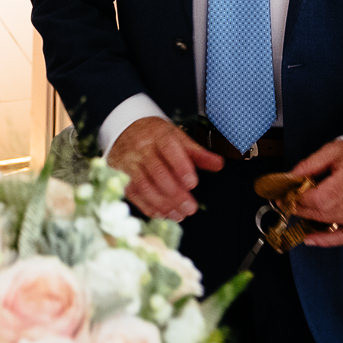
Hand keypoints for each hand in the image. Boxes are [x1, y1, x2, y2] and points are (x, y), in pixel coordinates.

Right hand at [106, 117, 223, 219]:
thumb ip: (198, 153)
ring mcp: (130, 161)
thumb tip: (219, 164)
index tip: (193, 183)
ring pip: (143, 185)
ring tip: (179, 215)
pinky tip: (162, 214)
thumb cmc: (156, 136)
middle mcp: (142, 147)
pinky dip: (147, 206)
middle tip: (190, 208)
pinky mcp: (122, 174)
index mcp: (159, 134)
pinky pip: (133, 193)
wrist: (125, 128)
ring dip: (162, 203)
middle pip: (157, 170)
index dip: (180, 166)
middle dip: (175, 192)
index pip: (169, 148)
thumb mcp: (177, 137)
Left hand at [288, 140, 342, 245]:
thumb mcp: (332, 152)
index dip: (297, 198)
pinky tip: (310, 238)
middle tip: (287, 202)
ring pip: (329, 224)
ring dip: (309, 219)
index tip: (284, 195)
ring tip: (297, 211)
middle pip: (321, 212)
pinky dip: (326, 240)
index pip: (317, 198)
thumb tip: (289, 178)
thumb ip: (309, 165)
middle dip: (300, 208)